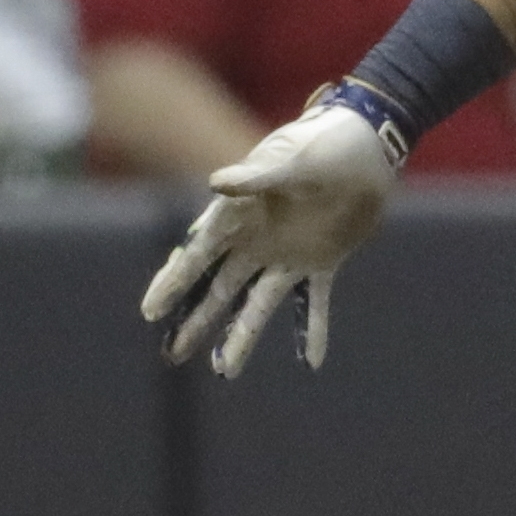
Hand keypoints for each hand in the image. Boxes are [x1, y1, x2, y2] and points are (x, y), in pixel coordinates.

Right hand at [139, 93, 399, 375]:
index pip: (197, 256)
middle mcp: (256, 240)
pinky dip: (311, 330)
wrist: (365, 145)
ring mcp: (287, 254)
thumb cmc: (322, 145)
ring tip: (226, 371)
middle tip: (172, 353)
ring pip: (257, 304)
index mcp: (239, 215)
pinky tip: (310, 360)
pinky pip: (312, 302)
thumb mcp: (290, 160)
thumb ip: (254, 178)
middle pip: (218, 288)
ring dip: (241, 336)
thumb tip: (215, 184)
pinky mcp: (321, 261)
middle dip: (195, 320)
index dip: (174, 284)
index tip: (151, 311)